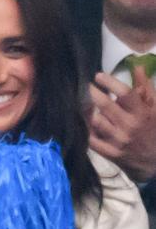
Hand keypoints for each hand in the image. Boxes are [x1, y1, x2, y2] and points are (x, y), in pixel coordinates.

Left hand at [88, 66, 155, 180]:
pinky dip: (86, 129)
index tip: (98, 76)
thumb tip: (137, 66)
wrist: (155, 162)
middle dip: (91, 92)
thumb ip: (146, 87)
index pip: (124, 93)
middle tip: (84, 85)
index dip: (109, 82)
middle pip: (105, 105)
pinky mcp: (110, 153)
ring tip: (80, 101)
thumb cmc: (154, 130)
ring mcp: (118, 141)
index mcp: (141, 113)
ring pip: (95, 121)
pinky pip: (91, 139)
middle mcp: (129, 126)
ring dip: (86, 109)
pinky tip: (83, 121)